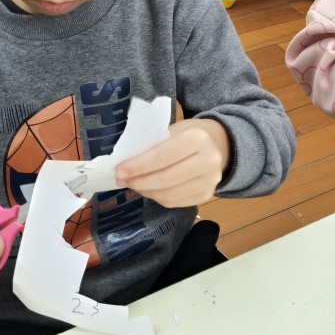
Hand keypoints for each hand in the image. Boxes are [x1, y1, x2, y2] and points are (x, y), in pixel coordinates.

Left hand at [115, 119, 231, 207]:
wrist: (215, 144)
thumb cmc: (186, 135)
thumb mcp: (171, 131)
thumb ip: (152, 147)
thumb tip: (125, 167)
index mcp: (198, 139)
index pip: (162, 156)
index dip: (138, 166)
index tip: (119, 171)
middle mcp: (209, 161)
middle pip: (166, 178)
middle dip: (139, 181)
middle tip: (122, 180)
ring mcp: (210, 181)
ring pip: (169, 194)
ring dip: (146, 191)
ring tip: (134, 185)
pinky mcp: (207, 195)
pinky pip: (175, 202)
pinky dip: (157, 198)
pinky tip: (149, 190)